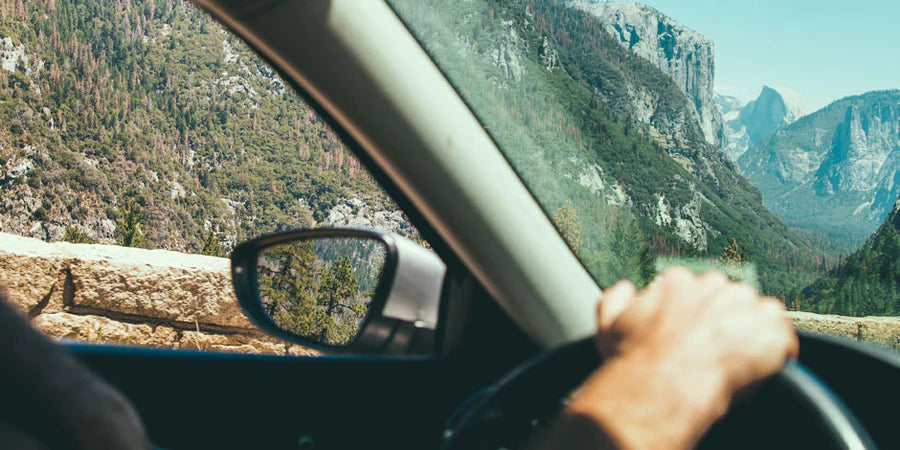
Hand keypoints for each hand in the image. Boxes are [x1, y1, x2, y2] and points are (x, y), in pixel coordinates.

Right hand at [530, 267, 797, 449]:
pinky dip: (777, 353)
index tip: (691, 336)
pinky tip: (760, 370)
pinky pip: (784, 336)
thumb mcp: (608, 324)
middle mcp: (713, 284)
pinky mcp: (771, 328)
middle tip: (714, 352)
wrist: (661, 384)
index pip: (695, 290)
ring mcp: (744, 304)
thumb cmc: (634, 360)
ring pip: (757, 314)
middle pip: (728, 298)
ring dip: (750, 335)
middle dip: (724, 322)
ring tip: (735, 363)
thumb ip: (615, 298)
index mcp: (677, 281)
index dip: (694, 315)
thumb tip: (626, 289)